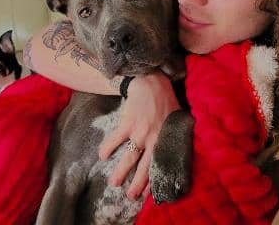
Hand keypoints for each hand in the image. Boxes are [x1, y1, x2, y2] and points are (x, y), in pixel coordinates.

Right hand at [98, 71, 179, 199]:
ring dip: (121, 172)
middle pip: (145, 167)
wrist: (151, 83)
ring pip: (129, 158)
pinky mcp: (127, 123)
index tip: (148, 193)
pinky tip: (102, 155)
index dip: (154, 180)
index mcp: (165, 140)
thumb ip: (175, 134)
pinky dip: (108, 148)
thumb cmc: (166, 100)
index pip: (160, 165)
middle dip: (137, 184)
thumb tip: (177, 148)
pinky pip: (115, 139)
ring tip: (114, 183)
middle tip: (130, 196)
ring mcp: (139, 132)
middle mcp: (153, 140)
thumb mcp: (177, 119)